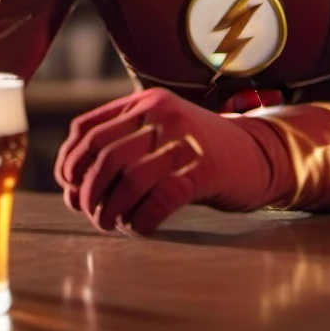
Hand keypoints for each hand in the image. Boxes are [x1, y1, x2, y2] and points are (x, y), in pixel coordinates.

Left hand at [53, 88, 274, 235]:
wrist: (261, 154)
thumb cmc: (200, 151)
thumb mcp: (162, 132)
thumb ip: (123, 145)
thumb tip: (72, 186)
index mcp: (147, 102)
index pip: (87, 129)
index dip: (69, 161)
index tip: (68, 186)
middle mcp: (164, 116)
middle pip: (104, 156)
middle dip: (87, 191)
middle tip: (89, 212)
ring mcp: (185, 142)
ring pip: (129, 179)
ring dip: (111, 210)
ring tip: (110, 224)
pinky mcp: (205, 171)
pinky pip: (160, 200)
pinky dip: (142, 220)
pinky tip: (141, 227)